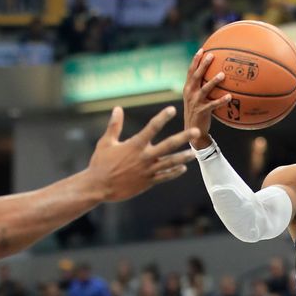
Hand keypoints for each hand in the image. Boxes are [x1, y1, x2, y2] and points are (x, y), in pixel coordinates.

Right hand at [86, 106, 200, 202]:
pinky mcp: (148, 182)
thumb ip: (114, 125)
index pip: (151, 127)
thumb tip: (117, 108)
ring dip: (184, 157)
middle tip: (197, 131)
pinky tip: (184, 168)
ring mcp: (148, 171)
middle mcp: (144, 157)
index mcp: (134, 145)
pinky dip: (174, 172)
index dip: (162, 117)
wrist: (97, 187)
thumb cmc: (100, 163)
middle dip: (184, 137)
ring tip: (194, 153)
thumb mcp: (106, 142)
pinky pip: (164, 176)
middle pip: (168, 145)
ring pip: (170, 162)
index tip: (172, 109)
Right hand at [183, 49, 231, 148]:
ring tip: (223, 74)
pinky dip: (221, 101)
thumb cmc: (198, 112)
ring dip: (213, 81)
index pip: (191, 71)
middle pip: (196, 76)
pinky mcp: (201, 111)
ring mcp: (195, 102)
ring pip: (205, 89)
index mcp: (188, 88)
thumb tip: (217, 76)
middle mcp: (189, 93)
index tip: (202, 49)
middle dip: (203, 65)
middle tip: (212, 55)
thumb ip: (202, 87)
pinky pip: (213, 105)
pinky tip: (230, 97)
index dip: (195, 60)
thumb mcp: (196, 98)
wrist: (192, 131)